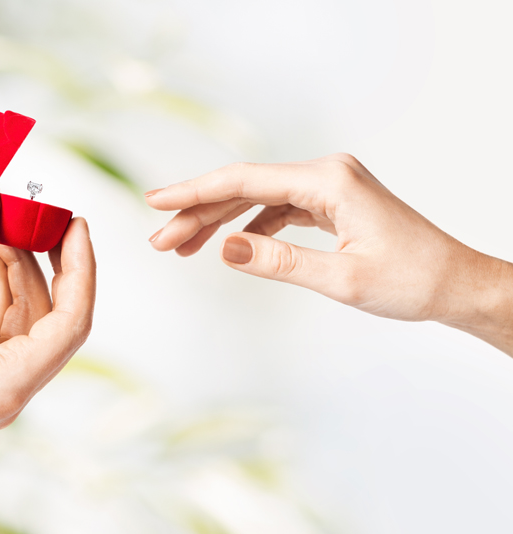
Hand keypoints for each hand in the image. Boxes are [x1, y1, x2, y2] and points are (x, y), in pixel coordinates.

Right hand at [146, 153, 512, 354]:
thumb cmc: (412, 280)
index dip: (195, 192)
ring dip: (219, 221)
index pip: (245, 182)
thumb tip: (225, 248)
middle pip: (245, 188)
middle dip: (198, 214)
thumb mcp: (341, 279)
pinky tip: (229, 244)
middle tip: (160, 241)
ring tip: (182, 246)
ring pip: (257, 198)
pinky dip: (249, 226)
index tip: (156, 201)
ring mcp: (329, 187)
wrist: (456, 284)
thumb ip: (279, 261)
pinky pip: (277, 209)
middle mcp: (326, 174)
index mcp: (329, 180)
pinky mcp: (331, 203)